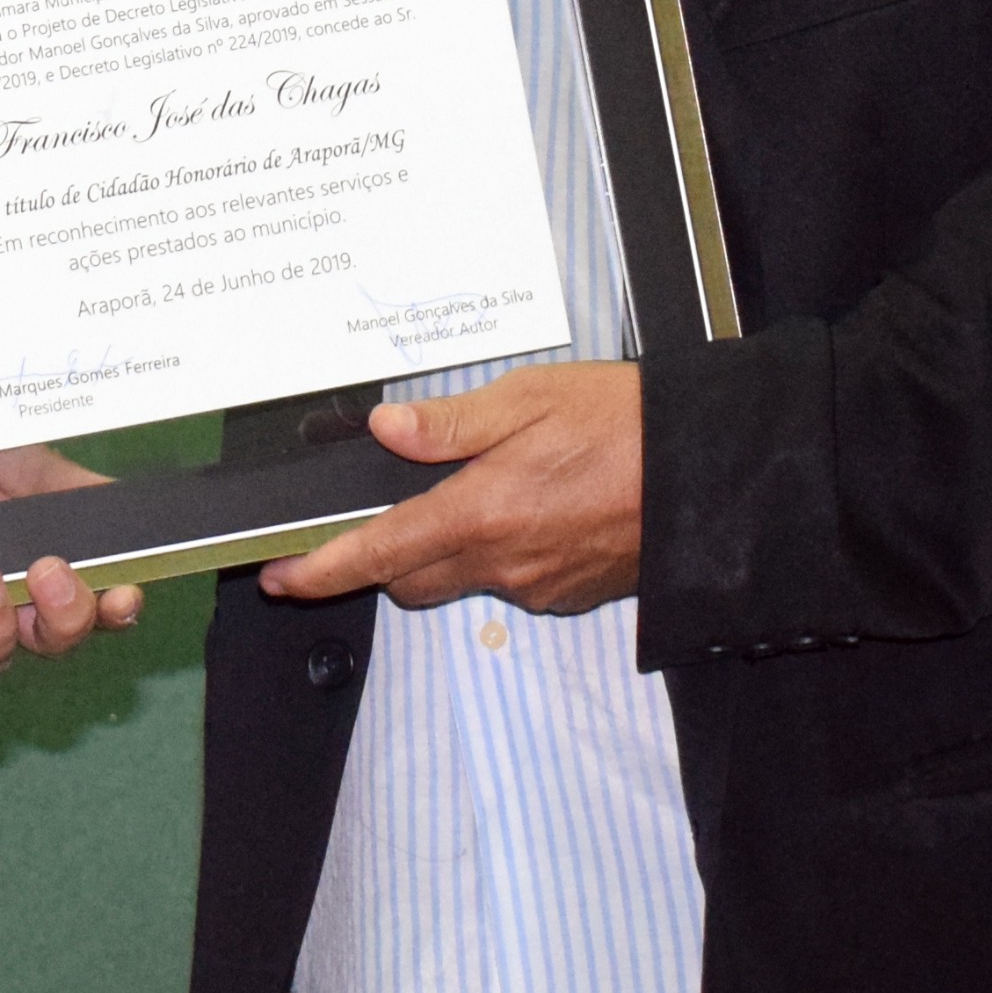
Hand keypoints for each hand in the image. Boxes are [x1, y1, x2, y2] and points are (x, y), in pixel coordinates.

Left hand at [257, 363, 642, 612]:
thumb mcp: (528, 398)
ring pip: (464, 579)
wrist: (711, 473)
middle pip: (413, 578)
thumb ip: (449, 425)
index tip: (281, 576)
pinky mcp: (572, 594)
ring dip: (450, 549)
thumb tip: (385, 433)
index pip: (378, 553)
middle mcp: (506, 563)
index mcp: (483, 513)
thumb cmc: (624, 423)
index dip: (321, 570)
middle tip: (384, 511)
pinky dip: (503, 552)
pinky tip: (534, 506)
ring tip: (480, 490)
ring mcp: (541, 586)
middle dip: (385, 555)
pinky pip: (514, 581)